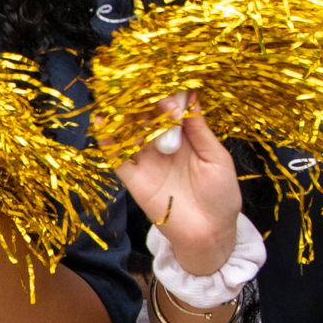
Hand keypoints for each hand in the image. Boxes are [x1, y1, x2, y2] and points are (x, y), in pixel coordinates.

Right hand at [112, 95, 244, 275]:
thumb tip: (191, 96)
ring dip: (122, 113)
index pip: (170, 110)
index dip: (169, 98)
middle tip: (144, 89)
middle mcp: (161, 146)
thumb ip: (199, 130)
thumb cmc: (221, 196)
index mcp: (184, 138)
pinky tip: (101, 119)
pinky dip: (106, 138)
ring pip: (128, 131)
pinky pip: (115, 156)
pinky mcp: (132, 178)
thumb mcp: (217, 158)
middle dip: (144, 101)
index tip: (171, 91)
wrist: (210, 234)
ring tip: (118, 93)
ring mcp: (146, 161)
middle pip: (146, 117)